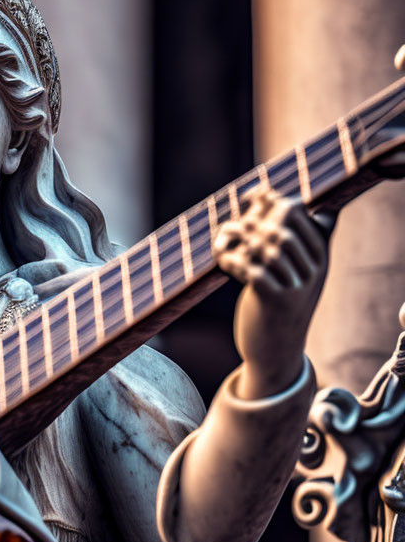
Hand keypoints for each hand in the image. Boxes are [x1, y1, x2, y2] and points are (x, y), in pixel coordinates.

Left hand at [212, 189, 332, 398]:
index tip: (249, 198)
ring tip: (222, 242)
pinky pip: (252, 271)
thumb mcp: (285, 266)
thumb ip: (278, 232)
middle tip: (231, 228)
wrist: (276, 350)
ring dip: (235, 239)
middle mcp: (314, 268)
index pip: (299, 211)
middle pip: (281, 226)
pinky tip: (223, 262)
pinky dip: (232, 261)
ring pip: (265, 247)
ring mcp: (297, 286)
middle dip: (250, 220)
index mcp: (318, 254)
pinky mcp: (276, 302)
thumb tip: (263, 191)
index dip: (270, 198)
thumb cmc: (275, 300)